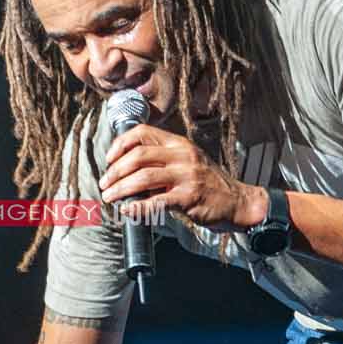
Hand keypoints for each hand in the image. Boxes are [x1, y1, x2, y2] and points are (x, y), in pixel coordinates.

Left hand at [99, 123, 261, 230]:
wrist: (237, 201)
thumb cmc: (208, 183)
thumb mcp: (187, 162)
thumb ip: (161, 162)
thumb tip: (126, 170)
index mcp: (178, 143)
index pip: (141, 133)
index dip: (120, 144)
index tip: (109, 159)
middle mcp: (182, 155)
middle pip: (138, 156)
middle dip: (115, 171)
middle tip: (105, 184)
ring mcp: (186, 175)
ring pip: (143, 178)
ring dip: (121, 188)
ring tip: (110, 197)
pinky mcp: (189, 197)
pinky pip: (156, 202)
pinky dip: (137, 207)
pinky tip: (128, 210)